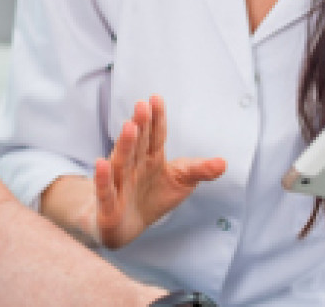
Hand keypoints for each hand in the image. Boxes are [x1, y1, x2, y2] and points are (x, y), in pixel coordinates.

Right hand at [88, 95, 226, 249]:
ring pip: (122, 162)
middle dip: (141, 125)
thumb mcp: (181, 182)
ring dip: (125, 144)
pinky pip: (106, 190)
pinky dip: (103, 178)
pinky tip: (101, 164)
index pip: (155, 135)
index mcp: (151, 157)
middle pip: (138, 143)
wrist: (125, 225)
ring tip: (129, 127)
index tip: (156, 98)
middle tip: (142, 105)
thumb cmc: (153, 196)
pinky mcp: (108, 205)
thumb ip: (199, 170)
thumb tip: (223, 163)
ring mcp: (119, 183)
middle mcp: (133, 165)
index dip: (156, 118)